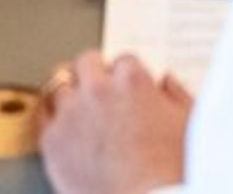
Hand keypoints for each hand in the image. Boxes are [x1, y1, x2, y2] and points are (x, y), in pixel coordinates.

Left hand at [36, 50, 192, 193]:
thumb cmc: (173, 171)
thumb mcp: (190, 125)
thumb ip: (177, 95)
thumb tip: (166, 82)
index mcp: (132, 80)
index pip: (123, 60)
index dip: (126, 76)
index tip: (126, 87)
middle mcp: (97, 90)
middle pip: (86, 62)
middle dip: (94, 73)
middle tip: (99, 88)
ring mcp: (70, 114)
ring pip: (60, 86)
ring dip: (71, 94)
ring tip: (78, 107)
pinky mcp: (51, 141)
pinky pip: (42, 117)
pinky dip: (51, 117)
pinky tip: (58, 122)